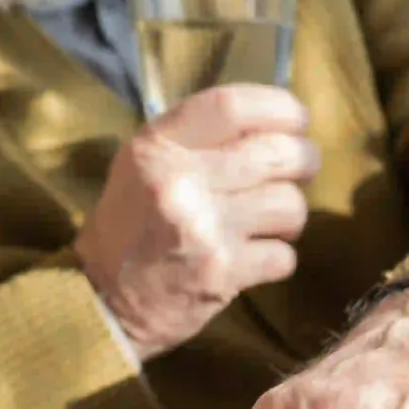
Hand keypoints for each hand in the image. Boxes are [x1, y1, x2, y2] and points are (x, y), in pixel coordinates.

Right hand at [74, 85, 319, 357]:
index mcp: (156, 147)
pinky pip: (284, 254)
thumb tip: (272, 123)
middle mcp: (179, 181)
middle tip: (301, 169)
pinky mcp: (221, 271)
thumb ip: (196, 139)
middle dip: (304, 160)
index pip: (232, 106)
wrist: (105, 301)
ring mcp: (202, 227)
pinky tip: (254, 258)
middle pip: (276, 152)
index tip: (297, 120)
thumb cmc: (130, 227)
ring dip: (291, 214)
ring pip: (290, 204)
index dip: (280, 107)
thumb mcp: (143, 167)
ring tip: (270, 221)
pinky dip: (277, 258)